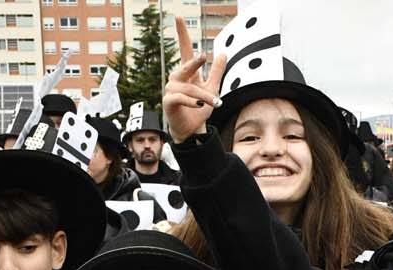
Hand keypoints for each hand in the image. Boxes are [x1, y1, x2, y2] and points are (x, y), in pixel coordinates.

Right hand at [163, 16, 227, 143]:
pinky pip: (181, 97)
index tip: (178, 16)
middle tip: (203, 56)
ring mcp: (171, 89)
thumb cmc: (200, 108)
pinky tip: (200, 104)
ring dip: (203, 95)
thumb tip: (223, 53)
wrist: (193, 129)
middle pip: (187, 65)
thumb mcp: (212, 88)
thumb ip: (217, 72)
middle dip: (195, 62)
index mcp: (188, 72)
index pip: (185, 49)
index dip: (182, 33)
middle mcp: (177, 78)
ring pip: (189, 86)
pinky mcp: (169, 102)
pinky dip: (192, 101)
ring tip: (214, 102)